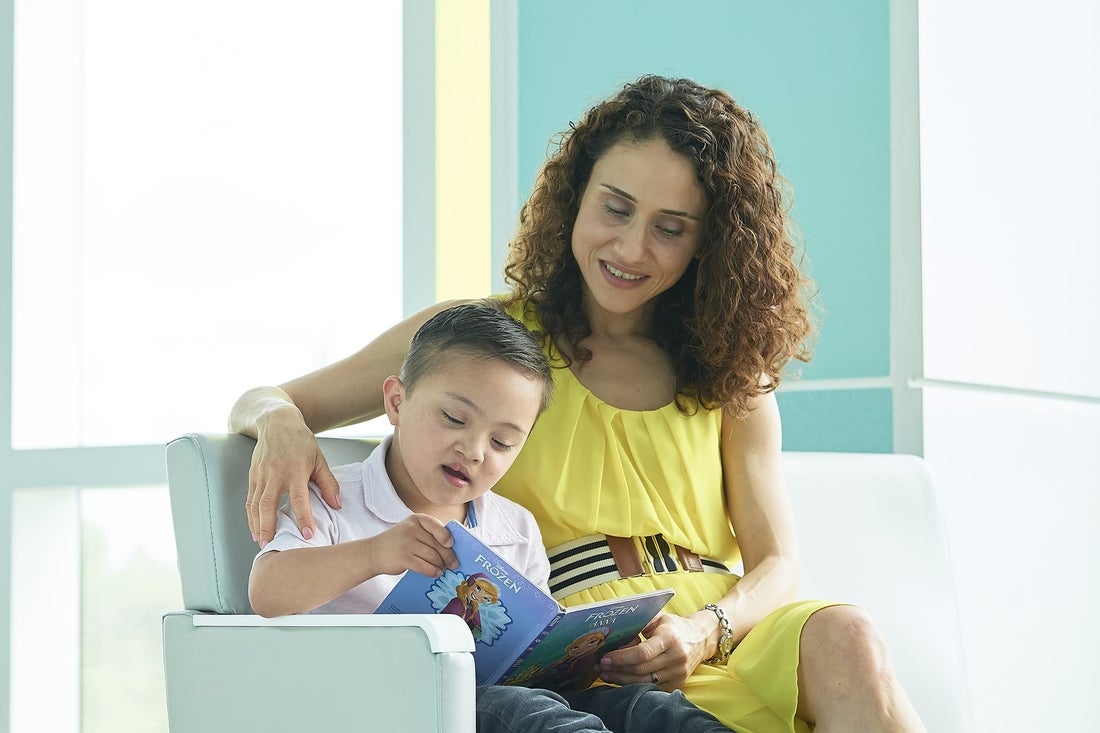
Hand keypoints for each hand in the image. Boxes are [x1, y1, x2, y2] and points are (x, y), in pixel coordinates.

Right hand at [245, 406, 340, 546]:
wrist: (277, 422)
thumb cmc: (301, 441)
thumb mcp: (319, 459)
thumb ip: (328, 483)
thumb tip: (337, 505)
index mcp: (295, 470)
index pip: (299, 498)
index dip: (304, 518)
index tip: (308, 535)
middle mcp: (275, 473)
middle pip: (268, 504)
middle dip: (269, 527)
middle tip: (272, 546)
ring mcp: (261, 474)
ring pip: (255, 504)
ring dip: (257, 525)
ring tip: (262, 543)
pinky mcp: (252, 475)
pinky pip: (250, 499)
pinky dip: (251, 516)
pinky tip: (255, 528)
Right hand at [369, 514, 458, 577]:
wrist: (373, 552)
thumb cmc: (398, 542)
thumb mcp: (411, 530)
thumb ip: (428, 534)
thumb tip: (451, 547)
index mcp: (416, 519)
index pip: (436, 525)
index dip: (446, 536)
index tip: (451, 545)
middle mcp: (411, 529)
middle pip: (437, 544)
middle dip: (448, 556)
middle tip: (453, 564)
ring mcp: (407, 543)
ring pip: (432, 556)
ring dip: (440, 565)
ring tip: (443, 568)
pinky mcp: (404, 558)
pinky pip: (424, 566)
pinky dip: (433, 571)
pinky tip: (436, 573)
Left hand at [597, 611, 714, 689]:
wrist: (701, 639)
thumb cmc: (674, 627)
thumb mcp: (659, 617)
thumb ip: (640, 622)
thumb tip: (616, 632)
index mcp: (670, 638)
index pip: (643, 653)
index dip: (622, 658)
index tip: (606, 658)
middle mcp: (676, 657)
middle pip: (641, 670)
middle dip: (617, 670)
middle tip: (600, 667)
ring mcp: (678, 673)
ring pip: (645, 682)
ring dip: (622, 680)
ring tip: (606, 674)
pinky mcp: (678, 684)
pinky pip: (652, 688)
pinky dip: (634, 686)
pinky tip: (621, 680)